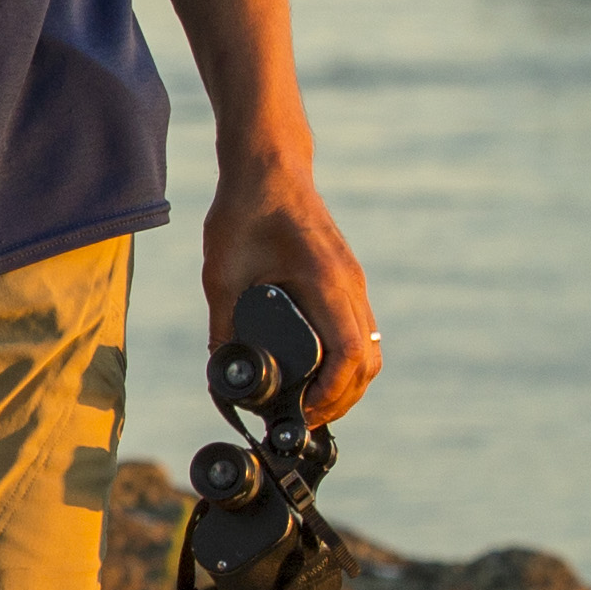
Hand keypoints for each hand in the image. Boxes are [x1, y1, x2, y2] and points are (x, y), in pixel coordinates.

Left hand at [199, 167, 378, 425]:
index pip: (347, 352)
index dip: (331, 392)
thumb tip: (220, 368)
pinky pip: (361, 332)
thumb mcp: (222, 274)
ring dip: (348, 384)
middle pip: (367, 361)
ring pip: (370, 350)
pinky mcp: (348, 280)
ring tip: (313, 407)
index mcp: (324, 282)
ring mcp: (353, 282)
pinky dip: (349, 362)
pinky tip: (322, 376)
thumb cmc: (244, 213)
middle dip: (341, 400)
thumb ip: (223, 323)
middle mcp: (349, 284)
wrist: (268, 169)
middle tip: (305, 420)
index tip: (304, 411)